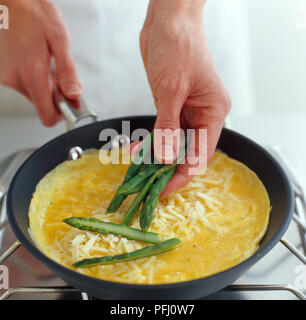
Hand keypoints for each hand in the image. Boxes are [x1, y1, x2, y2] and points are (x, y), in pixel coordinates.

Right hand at [0, 0, 81, 125]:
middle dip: (56, 97)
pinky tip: (39, 62)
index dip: (61, 114)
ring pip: (35, 96)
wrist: (12, 0)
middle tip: (62, 78)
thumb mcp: (60, 40)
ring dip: (47, 87)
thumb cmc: (35, 14)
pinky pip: (27, 86)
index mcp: (32, 74)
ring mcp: (8, 76)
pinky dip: (37, 80)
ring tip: (48, 64)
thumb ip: (68, 71)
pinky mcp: (5, 73)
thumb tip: (74, 94)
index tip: (70, 105)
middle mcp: (16, 79)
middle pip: (42, 106)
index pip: (47, 116)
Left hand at [139, 0, 230, 197]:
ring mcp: (186, 111)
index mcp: (213, 111)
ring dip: (156, 155)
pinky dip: (151, 141)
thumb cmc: (179, 46)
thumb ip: (168, 126)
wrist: (167, 21)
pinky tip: (138, 149)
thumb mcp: (172, 90)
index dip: (181, 174)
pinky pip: (163, 131)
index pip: (200, 154)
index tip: (163, 189)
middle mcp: (203, 115)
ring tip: (138, 165)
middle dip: (166, 167)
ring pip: (173, 143)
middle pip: (186, 152)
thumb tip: (166, 157)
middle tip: (146, 182)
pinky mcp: (172, 107)